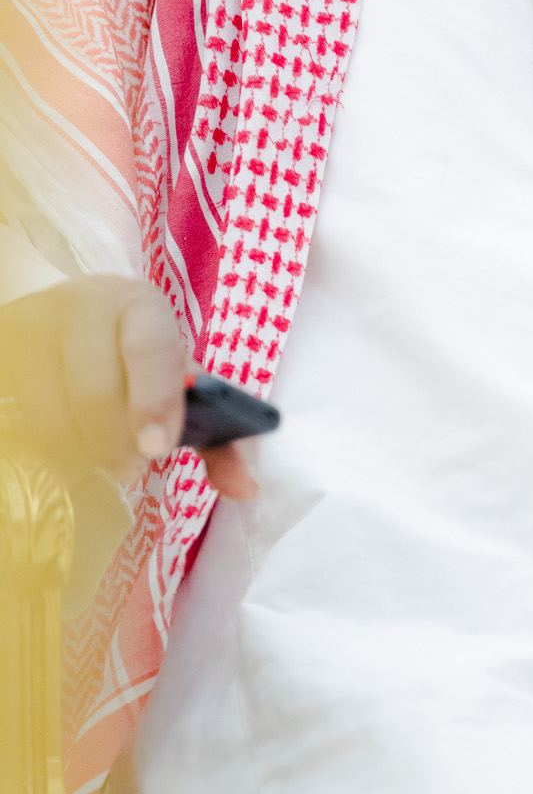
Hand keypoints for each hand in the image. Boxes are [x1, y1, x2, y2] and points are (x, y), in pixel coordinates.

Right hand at [0, 276, 254, 497]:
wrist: (76, 317)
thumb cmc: (138, 357)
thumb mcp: (181, 383)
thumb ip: (221, 436)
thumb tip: (247, 488)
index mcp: (142, 306)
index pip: (150, 351)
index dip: (155, 401)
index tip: (156, 449)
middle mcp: (84, 305)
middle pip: (94, 388)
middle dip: (113, 442)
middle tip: (126, 469)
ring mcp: (35, 326)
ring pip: (49, 409)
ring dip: (75, 448)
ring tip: (94, 453)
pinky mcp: (8, 349)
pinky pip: (18, 416)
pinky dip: (42, 442)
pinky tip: (62, 442)